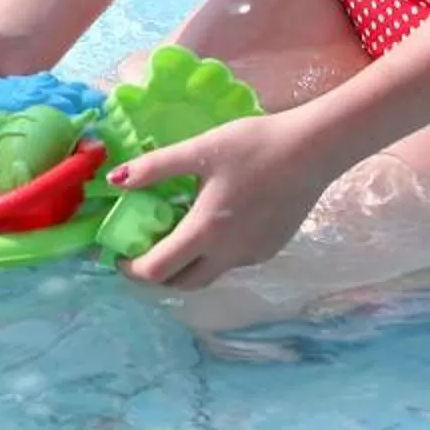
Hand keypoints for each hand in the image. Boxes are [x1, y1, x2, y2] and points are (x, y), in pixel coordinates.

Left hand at [110, 113, 340, 289]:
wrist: (313, 150)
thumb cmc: (253, 147)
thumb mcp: (199, 151)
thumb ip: (155, 168)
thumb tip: (116, 181)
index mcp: (206, 233)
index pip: (158, 271)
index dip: (132, 269)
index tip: (117, 253)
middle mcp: (230, 254)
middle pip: (183, 283)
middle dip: (156, 273)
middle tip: (141, 248)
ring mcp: (253, 256)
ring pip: (209, 274)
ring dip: (186, 264)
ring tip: (173, 231)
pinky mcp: (271, 249)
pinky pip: (232, 262)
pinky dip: (212, 254)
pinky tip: (210, 223)